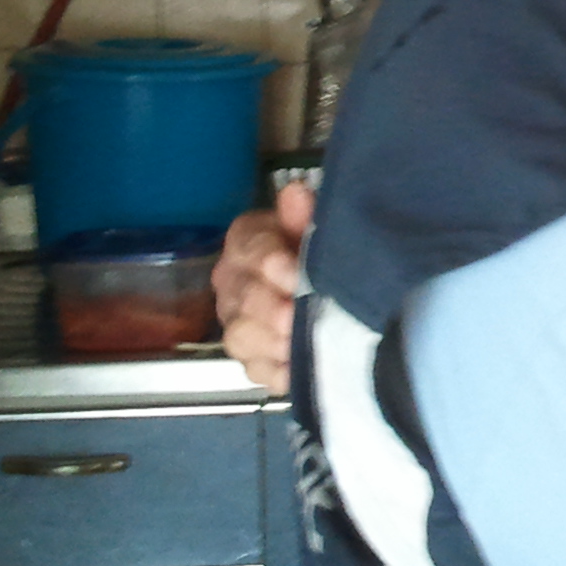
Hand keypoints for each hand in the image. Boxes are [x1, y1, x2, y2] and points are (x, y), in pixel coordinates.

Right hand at [214, 181, 311, 393]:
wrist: (332, 288)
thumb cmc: (321, 252)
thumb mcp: (318, 229)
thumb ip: (304, 214)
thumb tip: (296, 193)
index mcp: (247, 241)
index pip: (248, 248)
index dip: (270, 262)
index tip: (294, 274)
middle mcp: (233, 282)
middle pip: (242, 297)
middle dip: (270, 308)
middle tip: (295, 315)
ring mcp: (239, 323)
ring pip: (240, 336)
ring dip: (271, 341)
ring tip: (297, 341)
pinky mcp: (254, 359)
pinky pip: (257, 370)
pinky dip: (278, 372)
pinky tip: (297, 368)